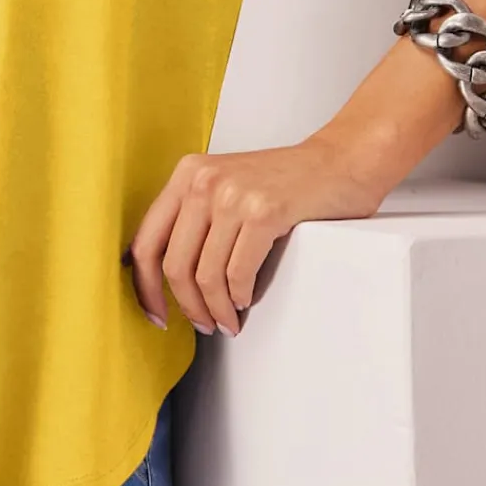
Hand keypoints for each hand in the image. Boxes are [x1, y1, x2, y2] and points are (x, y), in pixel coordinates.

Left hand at [122, 136, 383, 336]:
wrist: (340, 161)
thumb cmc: (288, 180)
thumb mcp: (227, 187)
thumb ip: (195, 217)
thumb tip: (168, 272)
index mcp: (187, 174)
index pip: (146, 240)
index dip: (144, 286)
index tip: (154, 311)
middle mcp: (203, 181)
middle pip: (174, 265)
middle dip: (186, 306)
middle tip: (202, 323)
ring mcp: (234, 195)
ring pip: (206, 276)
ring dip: (216, 309)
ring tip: (227, 320)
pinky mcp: (264, 212)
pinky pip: (238, 274)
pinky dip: (240, 297)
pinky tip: (245, 301)